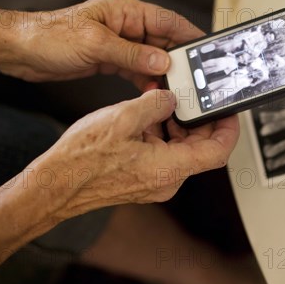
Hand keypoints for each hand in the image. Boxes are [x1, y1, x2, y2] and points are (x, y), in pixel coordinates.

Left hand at [0, 0, 203, 88]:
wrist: (21, 51)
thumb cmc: (51, 37)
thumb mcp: (96, 45)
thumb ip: (132, 54)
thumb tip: (164, 62)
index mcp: (126, 11)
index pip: (166, 21)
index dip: (188, 35)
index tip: (206, 50)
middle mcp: (126, 25)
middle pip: (163, 42)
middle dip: (178, 60)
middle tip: (192, 78)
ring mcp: (119, 43)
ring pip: (151, 59)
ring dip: (162, 74)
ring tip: (175, 90)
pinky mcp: (111, 60)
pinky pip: (137, 70)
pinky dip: (146, 81)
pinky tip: (153, 93)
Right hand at [32, 89, 238, 218]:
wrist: (55, 185)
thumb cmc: (83, 161)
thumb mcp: (123, 118)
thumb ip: (155, 104)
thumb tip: (170, 99)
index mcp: (170, 168)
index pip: (218, 152)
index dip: (229, 129)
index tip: (229, 112)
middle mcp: (167, 180)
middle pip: (200, 148)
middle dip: (196, 121)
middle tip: (188, 98)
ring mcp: (155, 182)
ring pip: (180, 149)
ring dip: (175, 125)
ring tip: (160, 102)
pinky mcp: (143, 180)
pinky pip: (163, 155)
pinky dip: (160, 134)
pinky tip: (145, 117)